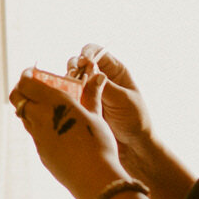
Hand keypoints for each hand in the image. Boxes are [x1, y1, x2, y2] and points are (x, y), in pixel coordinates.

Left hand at [9, 67, 125, 198]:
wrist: (94, 178)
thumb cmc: (99, 144)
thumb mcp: (97, 116)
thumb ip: (92, 95)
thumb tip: (98, 77)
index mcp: (54, 102)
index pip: (26, 82)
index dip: (26, 75)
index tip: (32, 72)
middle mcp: (40, 117)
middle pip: (17, 98)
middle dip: (21, 90)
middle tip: (33, 87)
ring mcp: (37, 136)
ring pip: (23, 116)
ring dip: (29, 108)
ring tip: (45, 107)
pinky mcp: (40, 152)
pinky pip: (33, 133)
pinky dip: (38, 125)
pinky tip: (54, 128)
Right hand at [66, 45, 154, 171]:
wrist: (133, 145)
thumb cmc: (135, 120)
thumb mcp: (123, 100)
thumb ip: (105, 85)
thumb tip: (88, 69)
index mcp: (115, 71)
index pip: (97, 52)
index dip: (88, 53)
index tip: (83, 62)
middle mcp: (99, 77)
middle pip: (80, 62)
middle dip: (74, 65)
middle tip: (72, 75)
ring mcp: (88, 90)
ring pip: (70, 77)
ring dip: (66, 79)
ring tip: (68, 88)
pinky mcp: (80, 103)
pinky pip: (67, 93)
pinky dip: (63, 92)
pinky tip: (63, 97)